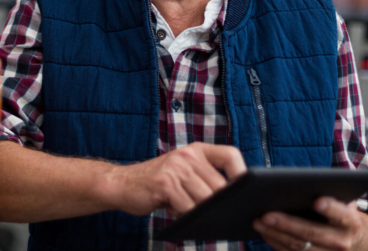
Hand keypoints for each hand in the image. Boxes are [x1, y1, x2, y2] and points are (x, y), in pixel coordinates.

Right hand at [103, 143, 245, 216]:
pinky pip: (187, 207)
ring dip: (203, 213)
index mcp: (196, 150)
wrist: (122, 184)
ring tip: (196, 217)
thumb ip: (204, 180)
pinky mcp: (165, 183)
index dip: (242, 173)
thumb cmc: (158, 184)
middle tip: (221, 217)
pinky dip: (187, 216)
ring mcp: (176, 168)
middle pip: (219, 184)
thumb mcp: (183, 173)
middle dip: (221, 204)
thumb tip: (233, 202)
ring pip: (205, 199)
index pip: (230, 155)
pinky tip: (179, 215)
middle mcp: (187, 155)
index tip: (246, 191)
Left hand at [253, 197, 367, 250]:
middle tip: (266, 214)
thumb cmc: (338, 209)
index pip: (341, 214)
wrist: (350, 237)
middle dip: (287, 224)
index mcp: (350, 221)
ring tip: (257, 221)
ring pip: (298, 246)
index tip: (317, 201)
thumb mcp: (340, 198)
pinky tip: (263, 231)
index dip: (330, 208)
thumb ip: (327, 190)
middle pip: (312, 233)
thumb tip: (299, 181)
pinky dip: (275, 242)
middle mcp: (342, 241)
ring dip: (275, 234)